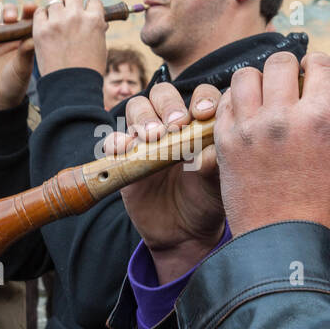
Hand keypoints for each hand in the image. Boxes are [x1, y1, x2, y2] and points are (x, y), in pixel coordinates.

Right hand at [0, 0, 36, 110]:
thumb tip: (32, 38)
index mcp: (23, 38)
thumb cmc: (14, 85)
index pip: (27, 19)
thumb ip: (25, 54)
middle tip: (9, 17)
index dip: (29, 11)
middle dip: (9, 11)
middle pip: (8, 14)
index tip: (30, 7)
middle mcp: (7, 34)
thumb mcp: (22, 70)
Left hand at [31, 0, 107, 76]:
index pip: (93, 1)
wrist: (71, 87)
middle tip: (69, 5)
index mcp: (94, 20)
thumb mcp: (101, 47)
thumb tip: (97, 21)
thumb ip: (98, 30)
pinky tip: (45, 25)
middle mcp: (76, 16)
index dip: (90, 7)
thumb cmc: (89, 70)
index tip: (86, 14)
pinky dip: (42, 16)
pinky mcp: (40, 29)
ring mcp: (57, 21)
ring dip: (55, 3)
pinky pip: (39, 12)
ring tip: (54, 13)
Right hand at [112, 83, 224, 281]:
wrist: (182, 233)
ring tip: (152, 138)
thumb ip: (215, 164)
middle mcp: (172, 125)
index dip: (202, 99)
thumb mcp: (217, 184)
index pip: (200, 96)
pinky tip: (125, 149)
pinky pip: (113, 140)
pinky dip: (116, 140)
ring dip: (143, 118)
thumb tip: (210, 149)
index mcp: (200, 124)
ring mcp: (145, 139)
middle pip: (163, 94)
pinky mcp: (124, 158)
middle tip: (175, 125)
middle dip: (169, 105)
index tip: (204, 113)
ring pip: (137, 108)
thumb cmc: (206, 202)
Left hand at [214, 51, 329, 237]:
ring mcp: (250, 128)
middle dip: (289, 68)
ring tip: (264, 97)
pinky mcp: (226, 141)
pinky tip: (247, 114)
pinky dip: (236, 101)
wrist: (282, 235)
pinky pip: (225, 101)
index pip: (321, 64)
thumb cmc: (320, 198)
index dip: (320, 64)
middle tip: (290, 83)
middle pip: (280, 62)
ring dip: (258, 80)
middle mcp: (282, 118)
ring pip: (246, 75)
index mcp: (318, 119)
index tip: (315, 72)